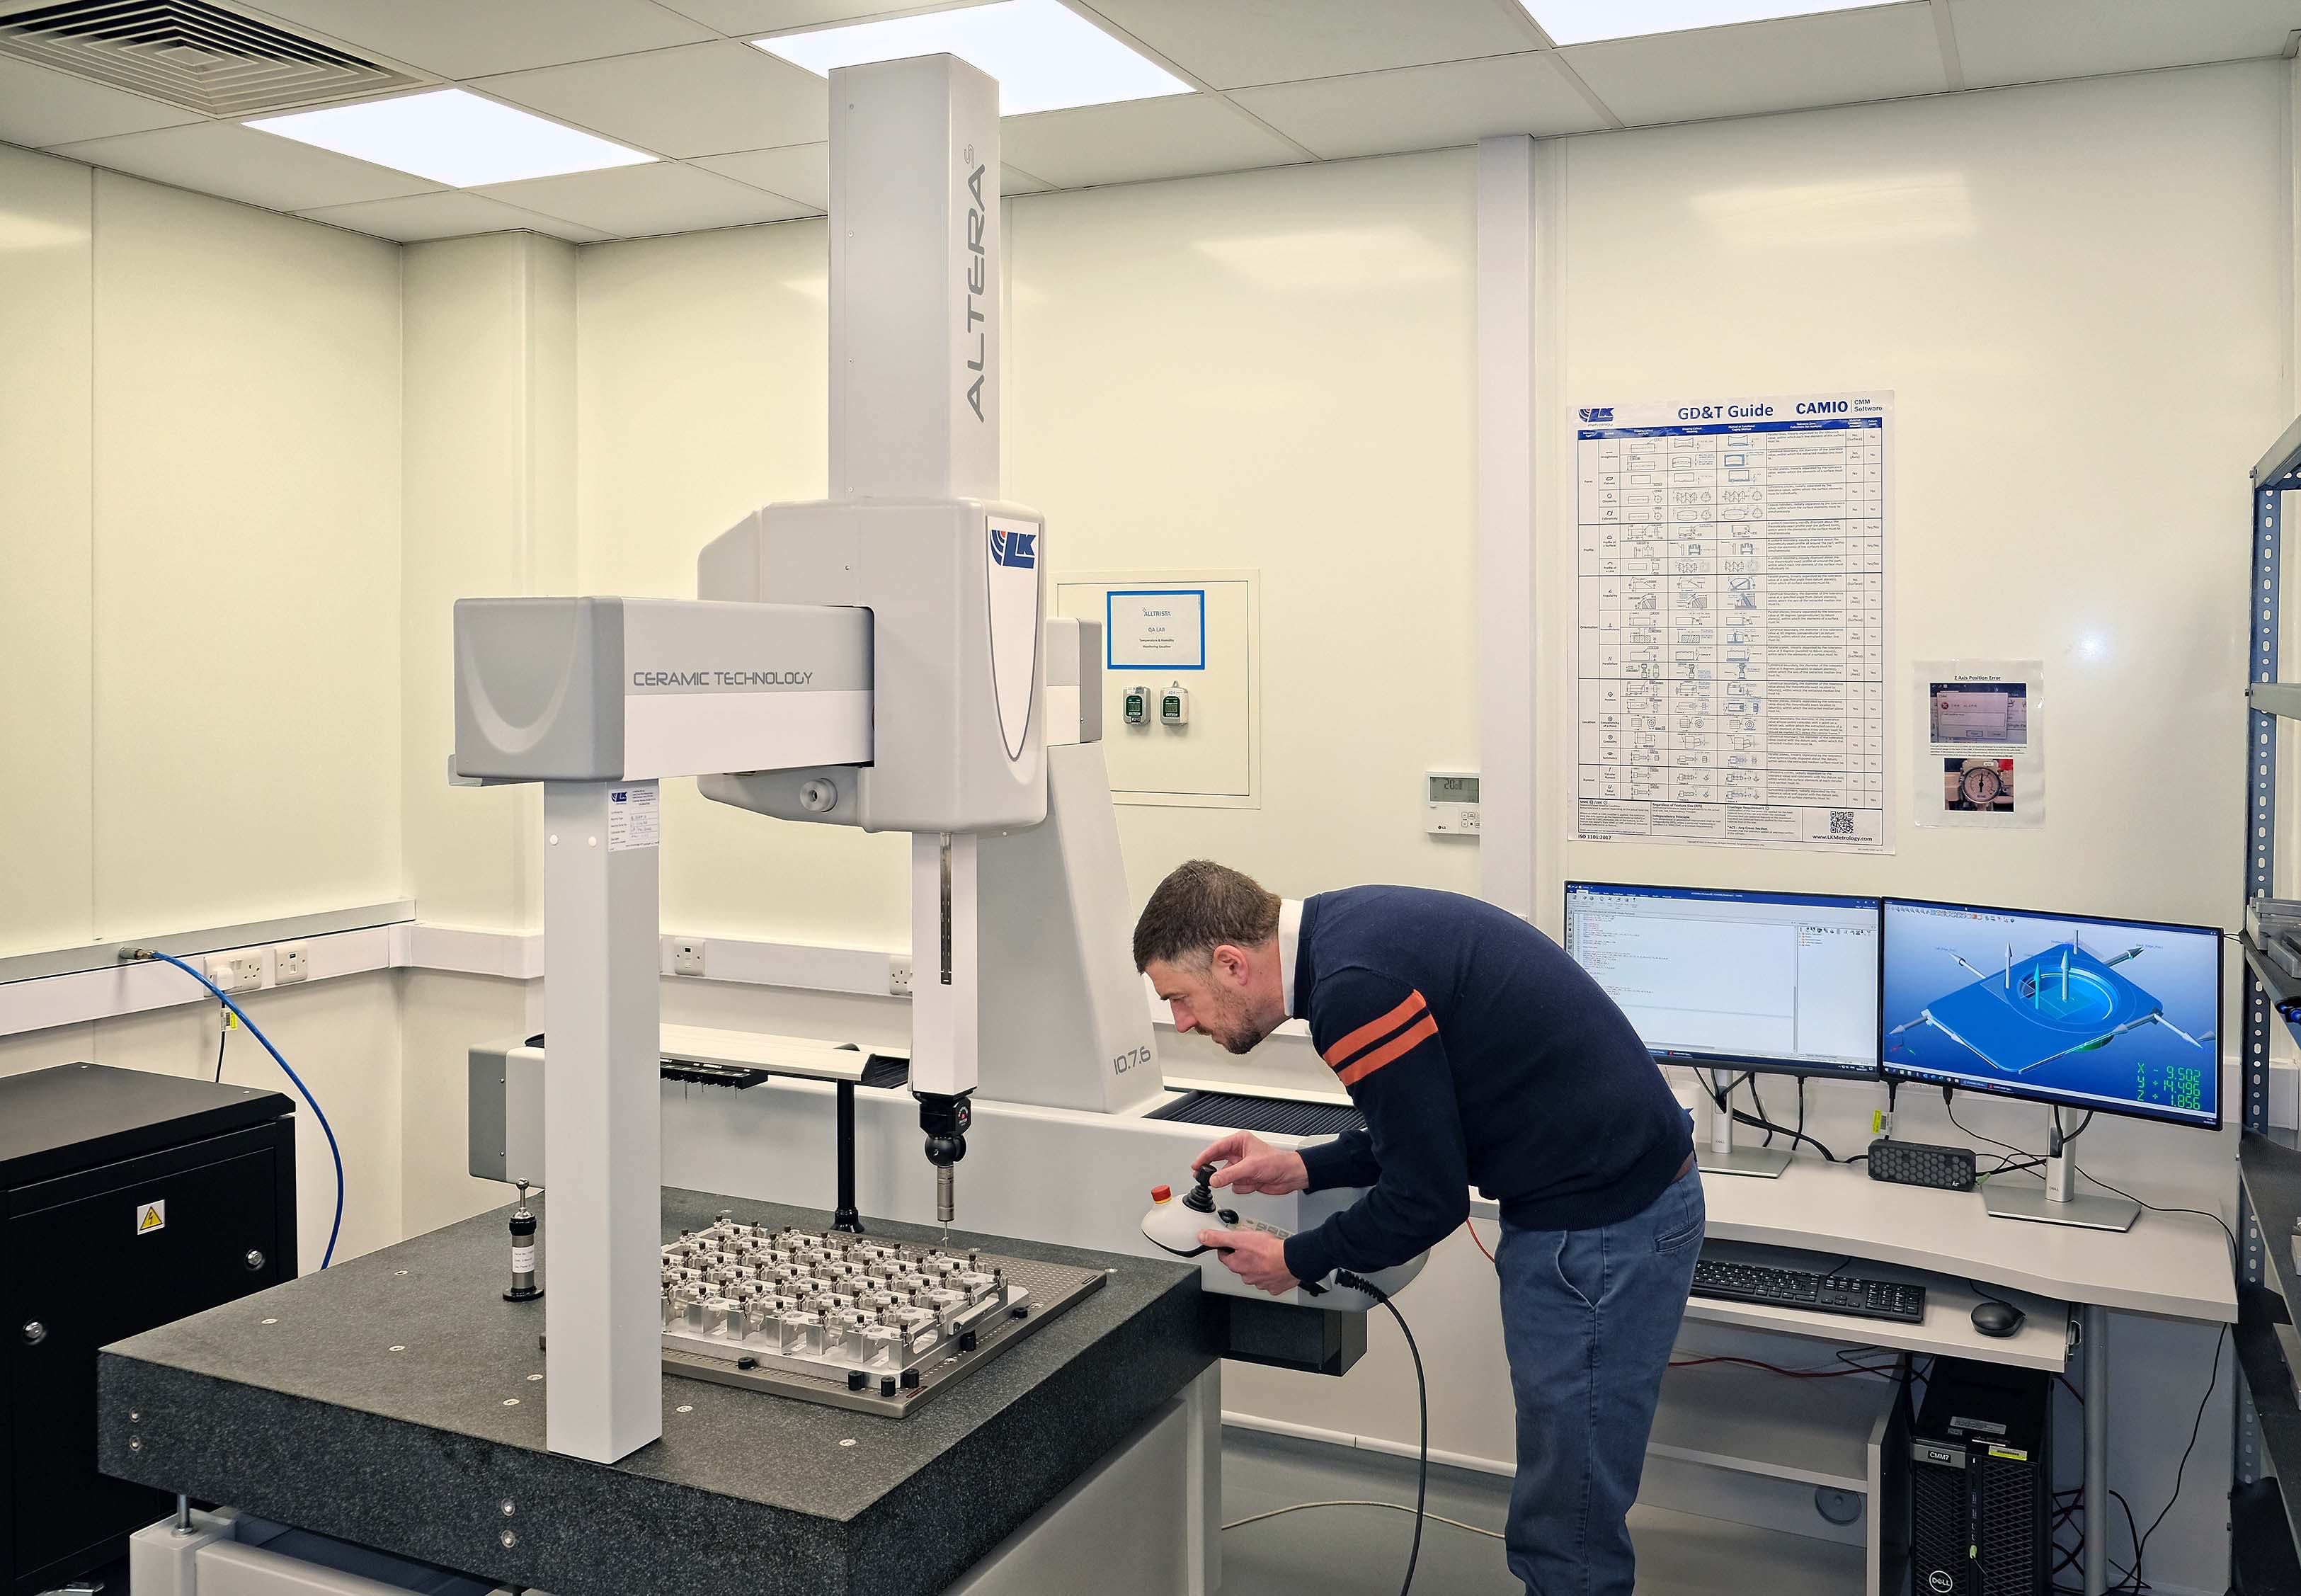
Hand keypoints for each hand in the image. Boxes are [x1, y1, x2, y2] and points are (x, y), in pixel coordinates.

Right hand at [1191, 1131, 1307, 1195]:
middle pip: (1219, 1163)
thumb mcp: (1250, 1167)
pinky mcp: (1246, 1178)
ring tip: (1248, 1179)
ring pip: (1226, 1177)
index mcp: (1240, 1142)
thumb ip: (1229, 1174)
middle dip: (1217, 1172)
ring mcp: (1242, 1167)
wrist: (1291, 1176)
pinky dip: (1244, 1187)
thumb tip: (1213, 1180)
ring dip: (1236, 1181)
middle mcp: (1239, 1153)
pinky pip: (1235, 1186)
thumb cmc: (1277, 1162)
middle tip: (1204, 1177)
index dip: (1204, 1157)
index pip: (1216, 1148)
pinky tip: (1254, 1183)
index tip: (1195, 1165)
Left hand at [1201, 1226, 1297, 1294]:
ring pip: (1255, 1272)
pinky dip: (1271, 1273)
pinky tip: (1275, 1264)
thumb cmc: (1268, 1250)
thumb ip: (1219, 1238)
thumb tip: (1203, 1237)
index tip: (1233, 1242)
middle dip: (1245, 1255)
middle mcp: (1246, 1276)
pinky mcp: (1274, 1286)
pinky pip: (1270, 1279)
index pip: (1224, 1255)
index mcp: (1236, 1265)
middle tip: (1254, 1245)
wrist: (1292, 1260)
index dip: (1228, 1246)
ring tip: (1266, 1253)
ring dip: (1258, 1264)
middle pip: (1240, 1264)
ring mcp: (1261, 1283)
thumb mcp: (1239, 1237)